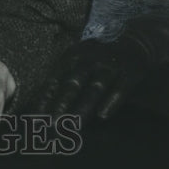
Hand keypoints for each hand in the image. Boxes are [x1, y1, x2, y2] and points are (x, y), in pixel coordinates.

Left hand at [36, 13, 168, 123]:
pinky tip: (103, 115)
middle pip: (73, 83)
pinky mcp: (129, 72)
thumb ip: (60, 81)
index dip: (45, 98)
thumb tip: (38, 105)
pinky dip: (112, 101)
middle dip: (62, 103)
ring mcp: (109, 66)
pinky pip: (120, 88)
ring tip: (73, 125)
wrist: (132, 43)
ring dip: (84, 106)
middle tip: (51, 123)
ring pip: (95, 88)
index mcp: (72, 57)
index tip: (35, 117)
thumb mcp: (76, 62)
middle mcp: (89, 60)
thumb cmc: (96, 59)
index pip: (55, 79)